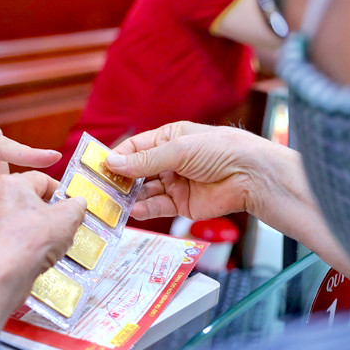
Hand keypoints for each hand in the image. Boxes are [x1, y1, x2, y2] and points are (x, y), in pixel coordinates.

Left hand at [0, 171, 85, 327]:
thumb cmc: (24, 244)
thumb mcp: (66, 219)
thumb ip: (75, 206)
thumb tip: (77, 204)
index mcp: (11, 183)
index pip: (43, 179)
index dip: (62, 192)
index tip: (72, 204)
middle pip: (29, 200)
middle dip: (49, 213)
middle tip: (64, 226)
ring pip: (18, 220)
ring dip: (36, 230)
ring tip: (49, 245)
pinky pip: (9, 238)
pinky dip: (22, 245)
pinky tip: (33, 257)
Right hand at [105, 121, 267, 220]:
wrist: (251, 176)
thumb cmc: (221, 150)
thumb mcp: (179, 149)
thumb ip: (145, 160)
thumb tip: (112, 163)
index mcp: (169, 139)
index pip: (135, 148)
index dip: (117, 158)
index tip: (98, 168)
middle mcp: (170, 161)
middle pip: (137, 172)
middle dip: (121, 180)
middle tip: (101, 189)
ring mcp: (176, 183)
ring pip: (145, 192)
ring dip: (130, 197)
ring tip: (113, 203)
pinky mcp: (183, 204)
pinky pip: (158, 207)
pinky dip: (145, 209)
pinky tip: (133, 211)